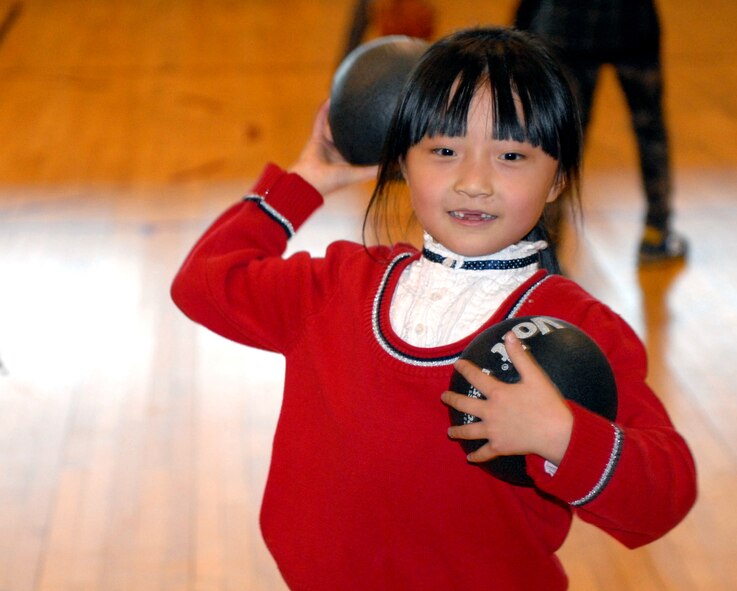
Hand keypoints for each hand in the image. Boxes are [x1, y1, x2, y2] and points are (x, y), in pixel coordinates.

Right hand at [289, 100, 378, 195]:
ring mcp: (326, 143)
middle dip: (355, 122)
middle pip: (348, 133)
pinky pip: (320, 121)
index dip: (368, 136)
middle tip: (366, 107)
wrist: (310, 182)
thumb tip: (397, 163)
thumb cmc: (333, 181)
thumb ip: (375, 169)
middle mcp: (338, 151)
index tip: (380, 124)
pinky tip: (330, 99)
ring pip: (334, 125)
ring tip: (349, 99)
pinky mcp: (316, 138)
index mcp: (347, 159)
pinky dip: (323, 111)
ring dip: (340, 114)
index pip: (360, 144)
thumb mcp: (359, 174)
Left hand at [441, 331, 573, 465]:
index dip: (466, 369)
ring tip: (449, 431)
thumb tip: (509, 335)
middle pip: (465, 405)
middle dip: (452, 399)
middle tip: (443, 396)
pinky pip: (485, 453)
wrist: (557, 434)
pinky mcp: (500, 447)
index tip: (458, 364)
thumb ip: (520, 356)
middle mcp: (491, 412)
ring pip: (469, 432)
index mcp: (498, 394)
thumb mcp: (535, 376)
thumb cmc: (547, 404)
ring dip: (457, 431)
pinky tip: (470, 458)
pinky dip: (477, 457)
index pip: (476, 378)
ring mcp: (493, 431)